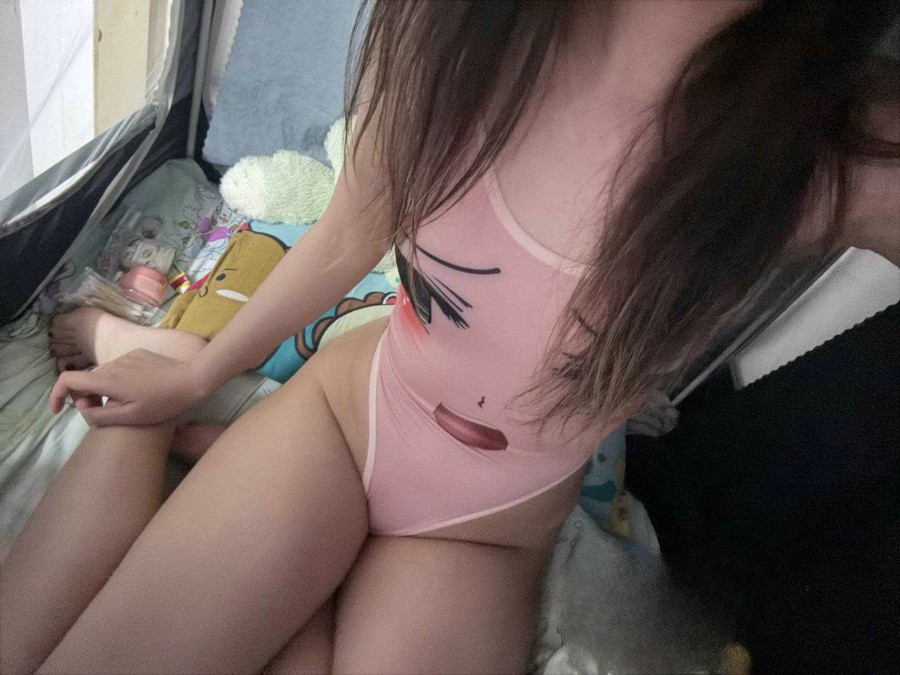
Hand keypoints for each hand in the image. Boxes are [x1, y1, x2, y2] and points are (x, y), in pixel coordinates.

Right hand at [49, 349, 206, 425]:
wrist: (191, 379)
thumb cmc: (162, 403)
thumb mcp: (130, 417)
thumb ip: (100, 415)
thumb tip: (82, 409)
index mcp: (107, 380)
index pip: (68, 380)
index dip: (57, 395)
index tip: (59, 410)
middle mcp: (112, 364)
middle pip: (86, 380)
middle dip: (85, 397)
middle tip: (99, 414)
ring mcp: (126, 357)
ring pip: (104, 374)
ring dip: (103, 389)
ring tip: (120, 405)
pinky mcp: (139, 354)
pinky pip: (120, 368)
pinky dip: (119, 380)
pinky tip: (137, 391)